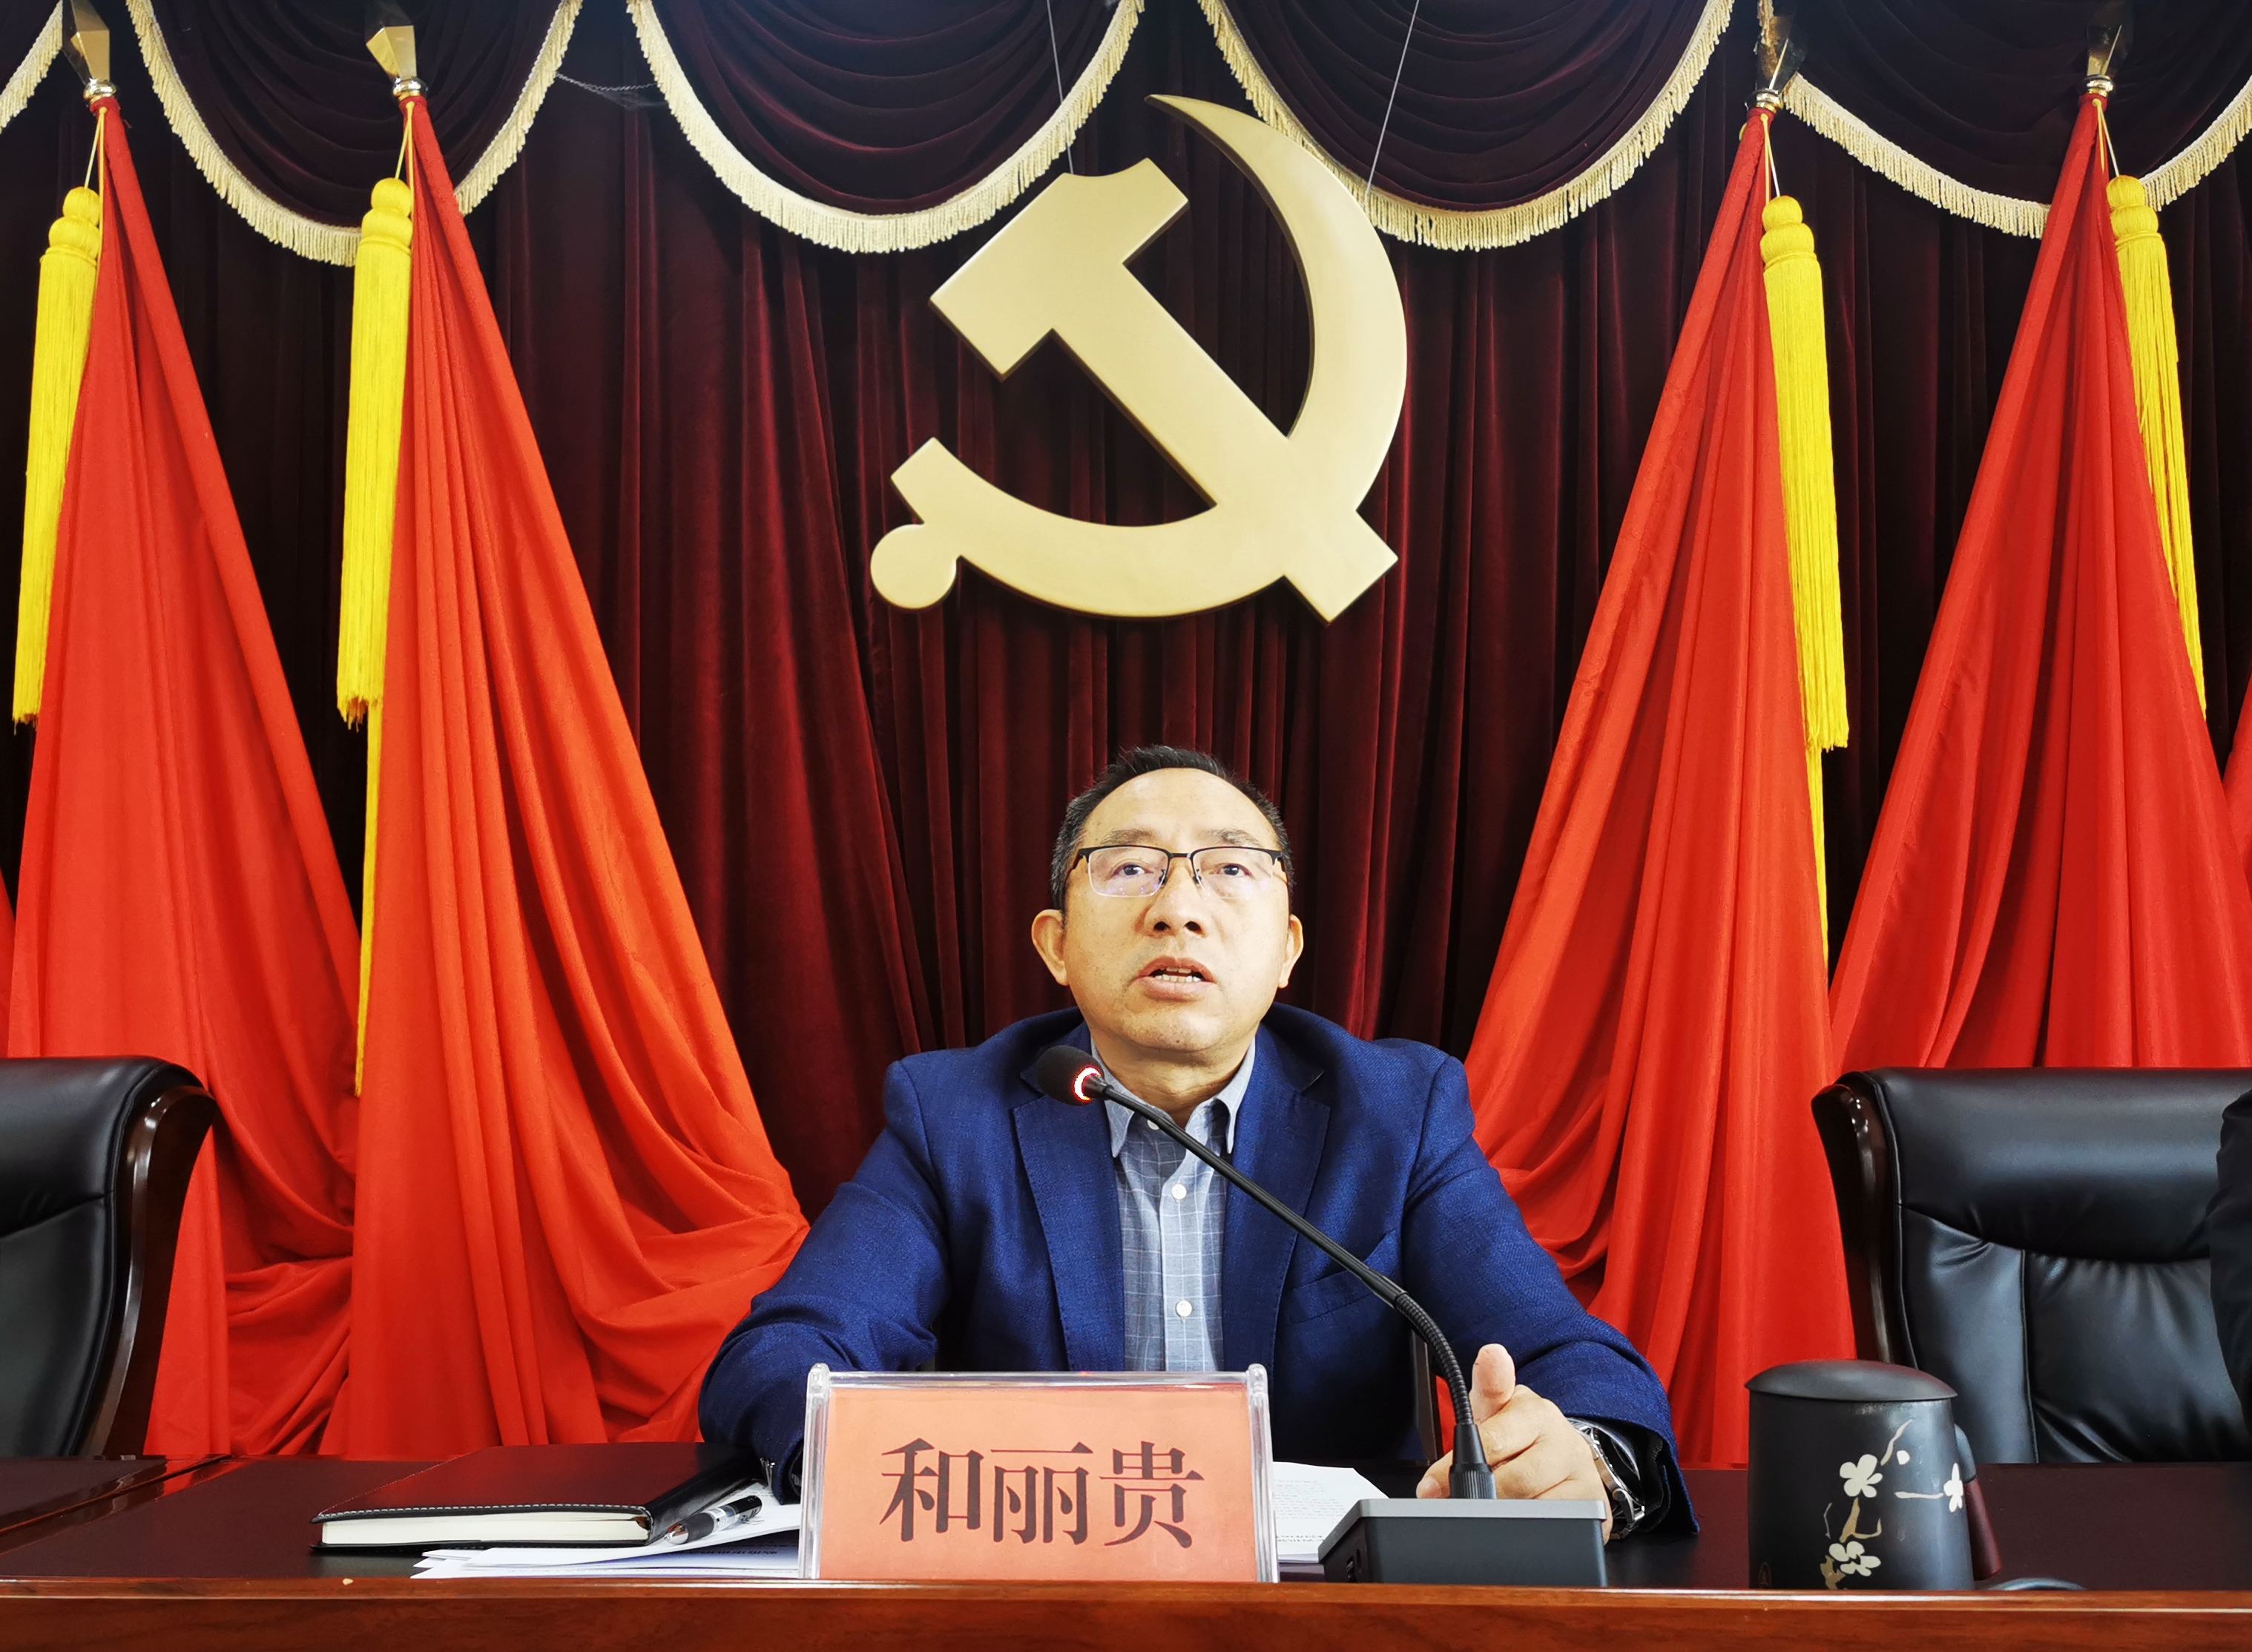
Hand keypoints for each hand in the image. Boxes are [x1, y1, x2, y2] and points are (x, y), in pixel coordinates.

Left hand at [1414, 1343, 1612, 1537]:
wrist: (1562, 1456)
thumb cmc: (1518, 1434)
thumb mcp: (1493, 1410)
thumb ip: (1482, 1390)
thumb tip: (1492, 1353)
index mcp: (1534, 1410)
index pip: (1494, 1437)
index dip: (1460, 1465)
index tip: (1432, 1486)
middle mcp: (1563, 1439)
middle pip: (1513, 1481)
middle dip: (1482, 1495)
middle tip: (1464, 1499)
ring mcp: (1582, 1474)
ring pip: (1533, 1508)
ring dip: (1508, 1512)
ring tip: (1500, 1502)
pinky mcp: (1595, 1506)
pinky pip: (1557, 1526)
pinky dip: (1533, 1527)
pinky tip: (1527, 1513)